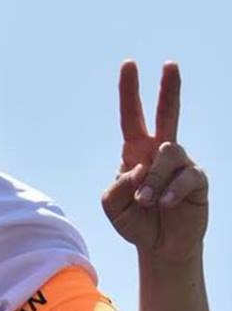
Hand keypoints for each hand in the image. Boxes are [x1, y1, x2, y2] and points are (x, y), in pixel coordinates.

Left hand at [101, 61, 207, 264]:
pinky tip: (164, 204)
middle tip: (169, 64)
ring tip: (147, 202)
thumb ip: (117, 185)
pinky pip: (186, 177)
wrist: (159, 246)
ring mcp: (182, 164)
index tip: (129, 64)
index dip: (129, 91)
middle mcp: (160, 152)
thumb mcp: (112, 204)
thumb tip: (140, 169)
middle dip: (168, 88)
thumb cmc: (135, 221)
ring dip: (153, 179)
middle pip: (168, 114)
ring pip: (167, 154)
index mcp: (135, 151)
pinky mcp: (198, 181)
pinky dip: (171, 190)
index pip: (131, 116)